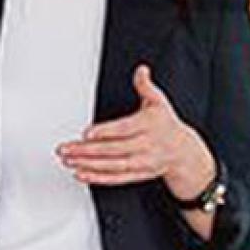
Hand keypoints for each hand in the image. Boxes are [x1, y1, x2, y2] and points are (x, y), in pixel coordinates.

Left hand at [59, 65, 214, 197]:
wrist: (182, 152)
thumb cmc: (166, 124)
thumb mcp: (159, 102)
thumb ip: (146, 86)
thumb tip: (141, 71)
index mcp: (149, 125)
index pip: (125, 129)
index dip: (105, 131)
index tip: (87, 133)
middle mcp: (146, 146)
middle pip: (114, 149)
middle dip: (87, 150)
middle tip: (66, 148)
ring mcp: (142, 162)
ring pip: (112, 165)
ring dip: (88, 164)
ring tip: (68, 160)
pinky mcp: (137, 175)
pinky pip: (116, 178)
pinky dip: (97, 178)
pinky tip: (81, 174)